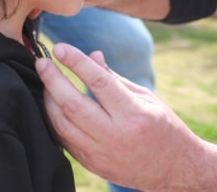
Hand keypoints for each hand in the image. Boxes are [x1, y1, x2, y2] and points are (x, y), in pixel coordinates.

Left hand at [36, 44, 204, 190]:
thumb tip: (93, 55)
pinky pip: (65, 141)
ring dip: (48, 101)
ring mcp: (102, 153)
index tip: (60, 48)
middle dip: (52, 80)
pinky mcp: (93, 164)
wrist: (174, 169)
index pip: (98, 81)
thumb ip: (115, 79)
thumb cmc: (163, 127)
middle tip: (42, 62)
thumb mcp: (147, 97)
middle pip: (72, 104)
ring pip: (62, 125)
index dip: (76, 62)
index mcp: (133, 113)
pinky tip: (53, 107)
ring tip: (45, 83)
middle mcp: (115, 134)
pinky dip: (55, 122)